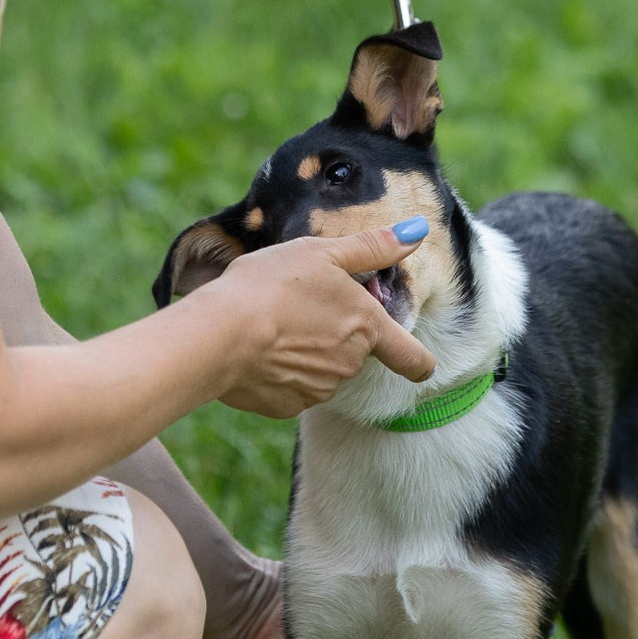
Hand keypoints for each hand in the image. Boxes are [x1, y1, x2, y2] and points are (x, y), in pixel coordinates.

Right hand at [213, 225, 436, 416]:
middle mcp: (350, 363)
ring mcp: (319, 389)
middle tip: (299, 307)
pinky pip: (292, 388)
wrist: (219, 335)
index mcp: (366, 326)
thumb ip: (373, 247)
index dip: (417, 360)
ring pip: (323, 370)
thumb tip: (417, 232)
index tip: (417, 361)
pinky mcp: (287, 406)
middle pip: (355, 351)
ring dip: (308, 352)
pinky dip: (281, 372)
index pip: (413, 358)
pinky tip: (258, 351)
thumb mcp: (322, 253)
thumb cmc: (271, 285)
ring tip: (272, 325)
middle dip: (335, 333)